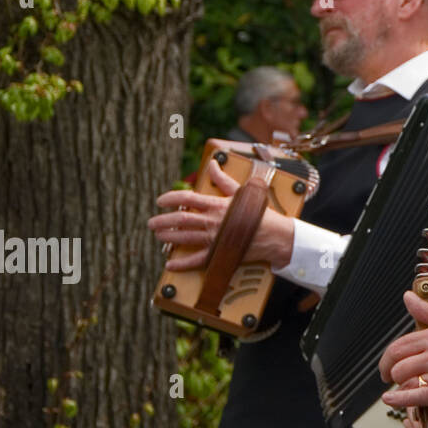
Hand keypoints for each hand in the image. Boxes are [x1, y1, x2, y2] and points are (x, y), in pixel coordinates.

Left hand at [149, 157, 294, 269]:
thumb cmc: (259, 213)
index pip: (188, 198)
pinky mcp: (219, 253)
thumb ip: (223, 180)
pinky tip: (170, 264)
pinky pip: (197, 260)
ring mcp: (214, 238)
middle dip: (163, 221)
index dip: (171, 198)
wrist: (275, 235)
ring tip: (158, 235)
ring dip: (168, 237)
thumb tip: (213, 164)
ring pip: (184, 238)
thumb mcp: (241, 193)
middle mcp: (213, 221)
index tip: (160, 200)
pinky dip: (182, 264)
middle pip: (181, 219)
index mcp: (217, 205)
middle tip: (151, 222)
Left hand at [378, 292, 427, 413]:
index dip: (386, 356)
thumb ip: (427, 309)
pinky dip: (400, 399)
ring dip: (399, 384)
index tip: (387, 361)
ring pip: (405, 381)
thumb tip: (409, 297)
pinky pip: (417, 397)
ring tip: (400, 384)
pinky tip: (391, 399)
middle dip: (389, 371)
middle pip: (398, 365)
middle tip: (388, 374)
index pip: (398, 346)